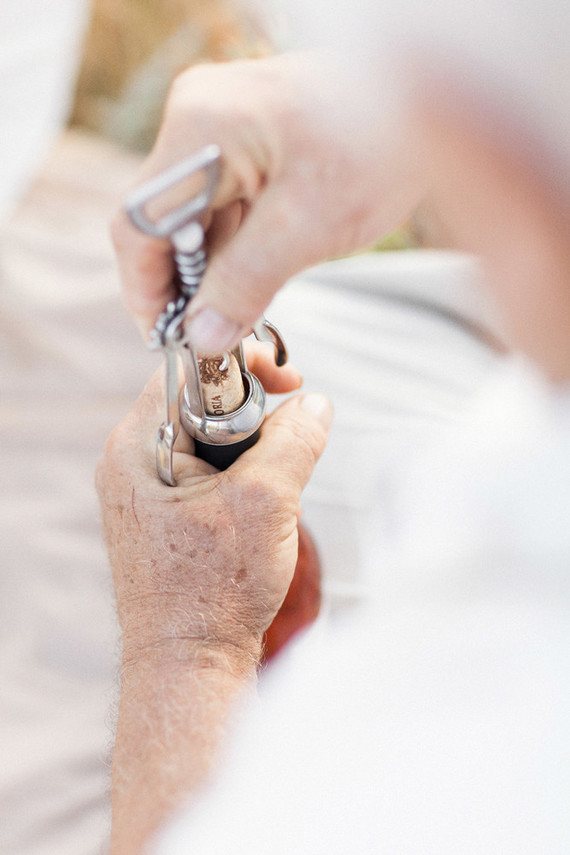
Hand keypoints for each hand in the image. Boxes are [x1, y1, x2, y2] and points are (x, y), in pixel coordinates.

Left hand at [96, 346, 331, 666]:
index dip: (243, 367)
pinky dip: (242, 483)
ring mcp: (146, 494)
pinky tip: (257, 515)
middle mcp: (132, 464)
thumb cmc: (212, 595)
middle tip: (288, 444)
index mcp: (137, 447)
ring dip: (253, 457)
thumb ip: (295, 440)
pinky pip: (209, 476)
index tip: (285, 379)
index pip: (189, 372)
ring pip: (211, 443)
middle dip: (255, 420)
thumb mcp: (267, 502)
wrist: (189, 666)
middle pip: (203, 405)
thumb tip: (316, 405)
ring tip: (270, 498)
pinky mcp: (164, 518)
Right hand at [112, 51, 423, 349]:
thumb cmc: (382, 141)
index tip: (167, 338)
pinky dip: (236, 247)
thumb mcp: (308, 227)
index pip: (138, 224)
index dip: (145, 289)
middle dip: (185, 284)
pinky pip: (226, 203)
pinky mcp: (254, 140)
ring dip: (212, 270)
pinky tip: (255, 280)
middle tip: (211, 336)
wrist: (441, 95)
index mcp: (201, 129)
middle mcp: (202, 119)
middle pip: (164, 220)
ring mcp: (227, 126)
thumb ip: (244, 284)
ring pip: (196, 216)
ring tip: (237, 315)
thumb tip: (202, 335)